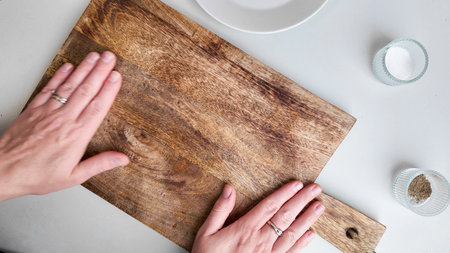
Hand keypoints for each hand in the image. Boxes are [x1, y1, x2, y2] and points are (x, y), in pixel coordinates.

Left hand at [0, 51, 128, 200]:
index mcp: (76, 135)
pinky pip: (50, 88)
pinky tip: (68, 67)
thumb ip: (99, 164)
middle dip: (100, 71)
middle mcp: (64, 119)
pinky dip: (60, 76)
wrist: (4, 171)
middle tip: (110, 57)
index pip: (98, 107)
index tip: (117, 76)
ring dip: (84, 69)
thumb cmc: (38, 175)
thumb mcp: (73, 176)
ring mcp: (48, 112)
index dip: (109, 89)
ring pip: (70, 86)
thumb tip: (122, 159)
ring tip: (95, 56)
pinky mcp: (34, 109)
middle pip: (86, 90)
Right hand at [192, 181, 323, 252]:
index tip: (296, 184)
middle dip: (302, 200)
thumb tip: (229, 190)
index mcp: (245, 229)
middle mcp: (261, 241)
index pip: (269, 206)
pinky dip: (302, 243)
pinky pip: (291, 252)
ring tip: (318, 207)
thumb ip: (219, 211)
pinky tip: (311, 234)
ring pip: (292, 233)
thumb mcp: (206, 234)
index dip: (285, 193)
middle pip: (285, 216)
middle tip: (315, 189)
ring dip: (307, 219)